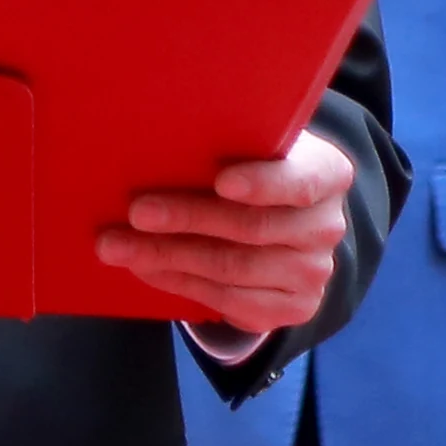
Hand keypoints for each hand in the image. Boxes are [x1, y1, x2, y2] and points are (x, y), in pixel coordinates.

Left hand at [98, 127, 354, 335]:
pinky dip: (180, 284)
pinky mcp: (294, 307)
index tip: (220, 181)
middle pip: (250, 228)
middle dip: (186, 219)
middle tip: (135, 212)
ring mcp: (314, 272)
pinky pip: (229, 301)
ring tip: (118, 246)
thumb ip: (227, 139)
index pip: (299, 180)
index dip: (262, 183)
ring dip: (168, 257)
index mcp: (327, 174)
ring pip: (232, 269)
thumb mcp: (254, 143)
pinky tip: (146, 269)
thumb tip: (157, 137)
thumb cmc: (254, 166)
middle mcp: (327, 226)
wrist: (287, 219)